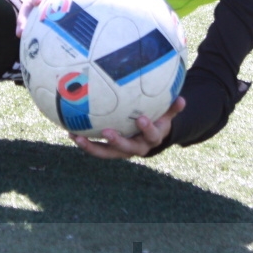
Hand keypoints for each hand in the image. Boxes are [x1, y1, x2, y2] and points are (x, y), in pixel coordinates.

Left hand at [71, 97, 185, 159]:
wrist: (150, 138)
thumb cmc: (158, 120)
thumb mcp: (167, 114)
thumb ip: (172, 108)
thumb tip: (183, 99)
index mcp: (152, 138)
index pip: (151, 135)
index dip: (147, 128)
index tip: (142, 118)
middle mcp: (136, 148)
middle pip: (126, 148)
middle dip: (116, 142)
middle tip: (106, 132)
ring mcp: (121, 151)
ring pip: (106, 153)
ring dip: (91, 147)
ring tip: (76, 137)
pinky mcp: (109, 150)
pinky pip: (96, 148)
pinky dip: (84, 142)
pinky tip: (70, 132)